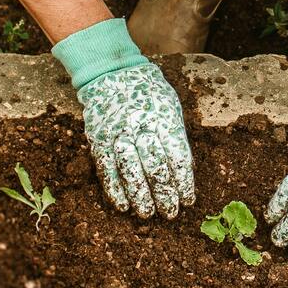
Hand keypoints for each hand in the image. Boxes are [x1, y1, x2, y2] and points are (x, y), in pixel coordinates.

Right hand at [78, 61, 195, 218]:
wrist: (111, 73)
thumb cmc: (148, 92)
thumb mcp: (170, 107)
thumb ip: (175, 136)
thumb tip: (184, 171)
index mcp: (164, 118)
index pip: (178, 157)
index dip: (184, 182)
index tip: (188, 199)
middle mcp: (141, 126)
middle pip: (156, 168)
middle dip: (165, 195)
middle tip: (171, 213)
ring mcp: (118, 134)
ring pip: (131, 172)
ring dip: (140, 197)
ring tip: (149, 214)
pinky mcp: (99, 140)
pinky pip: (107, 170)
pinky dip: (115, 191)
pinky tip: (124, 206)